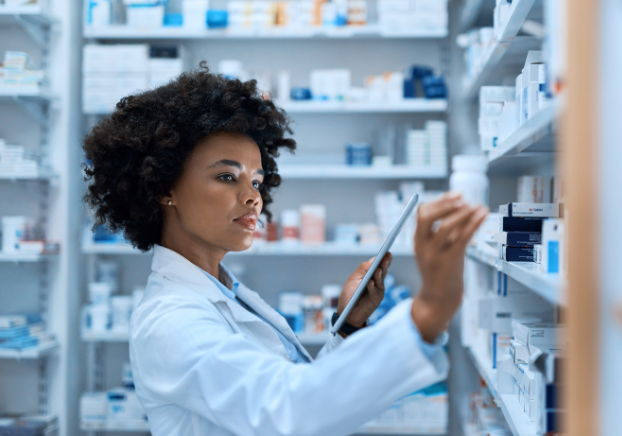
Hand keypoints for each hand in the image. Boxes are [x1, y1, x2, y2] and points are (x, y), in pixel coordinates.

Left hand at [337, 252, 392, 330]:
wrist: (347, 313)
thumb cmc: (349, 295)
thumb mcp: (353, 279)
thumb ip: (363, 269)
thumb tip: (374, 258)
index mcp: (370, 274)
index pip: (378, 264)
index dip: (383, 258)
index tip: (387, 252)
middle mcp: (376, 281)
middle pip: (382, 270)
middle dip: (384, 264)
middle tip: (386, 257)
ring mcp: (377, 290)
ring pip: (380, 280)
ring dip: (379, 274)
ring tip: (378, 269)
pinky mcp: (377, 299)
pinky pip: (375, 291)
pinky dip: (372, 286)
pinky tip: (371, 282)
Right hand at [411, 192, 487, 342]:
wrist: (438, 300)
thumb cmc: (441, 272)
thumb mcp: (437, 249)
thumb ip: (445, 230)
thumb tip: (462, 206)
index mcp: (418, 240)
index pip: (422, 212)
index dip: (439, 201)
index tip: (456, 196)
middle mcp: (423, 245)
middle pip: (427, 216)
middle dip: (445, 203)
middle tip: (463, 199)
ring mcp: (434, 254)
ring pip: (446, 226)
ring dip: (464, 213)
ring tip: (478, 207)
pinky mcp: (449, 262)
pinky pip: (462, 238)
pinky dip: (474, 223)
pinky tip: (483, 215)